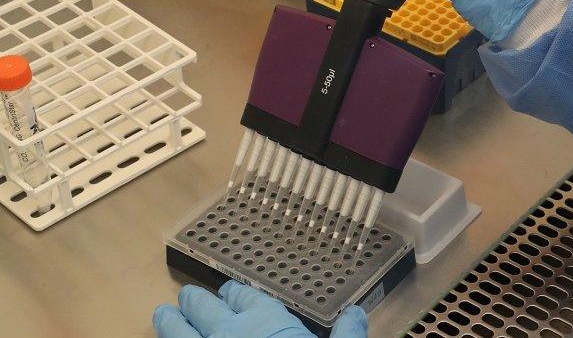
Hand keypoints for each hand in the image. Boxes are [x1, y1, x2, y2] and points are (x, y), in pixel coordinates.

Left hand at [153, 281, 367, 337]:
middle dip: (194, 302)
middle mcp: (229, 332)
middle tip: (186, 299)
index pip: (244, 297)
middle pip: (203, 308)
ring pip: (178, 331)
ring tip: (162, 315)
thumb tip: (356, 315)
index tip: (228, 293)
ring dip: (169, 323)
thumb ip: (346, 335)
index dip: (234, 294)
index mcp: (267, 321)